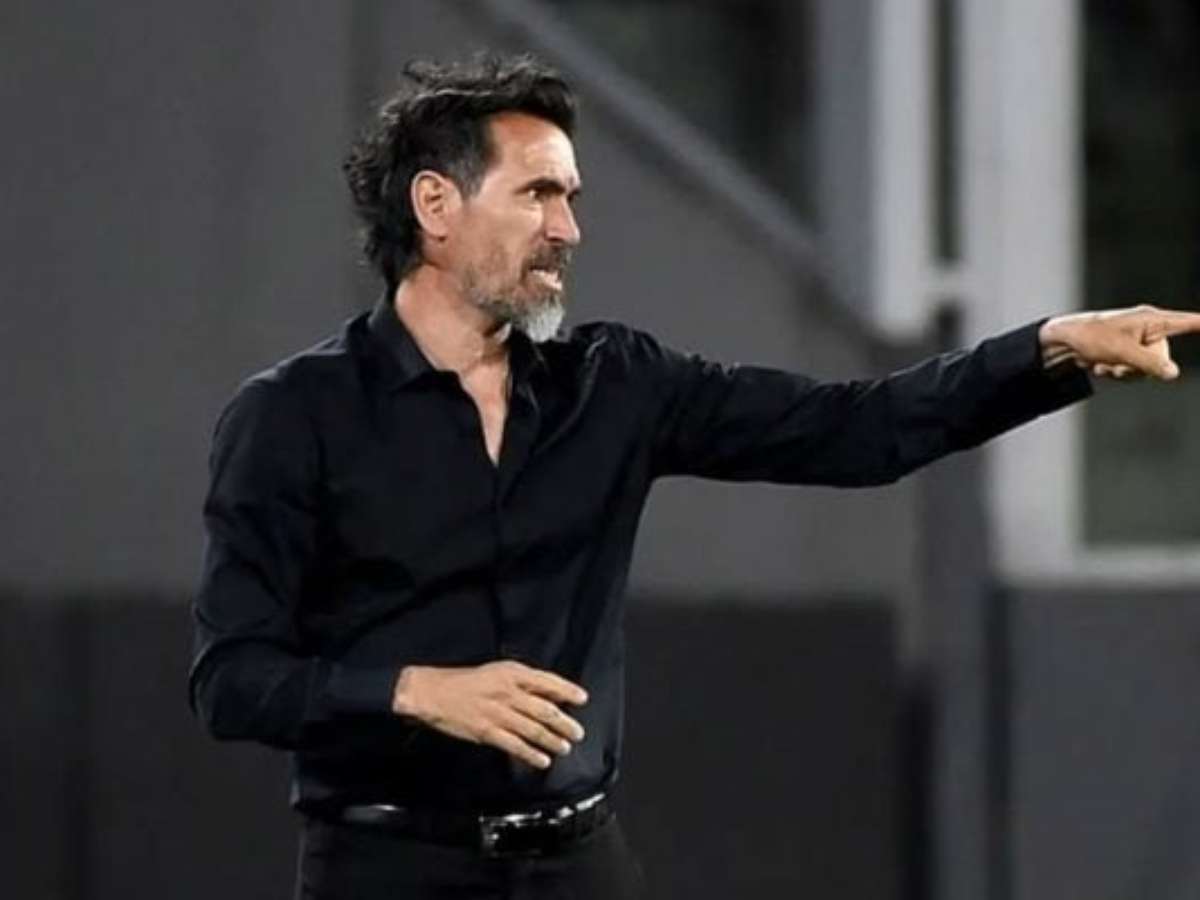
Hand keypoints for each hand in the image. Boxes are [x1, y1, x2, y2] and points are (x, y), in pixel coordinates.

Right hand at [391, 660, 587, 768]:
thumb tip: (545, 693)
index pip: (546, 681)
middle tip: (578, 732)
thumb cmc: (462, 681)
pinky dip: (531, 754)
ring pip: (533, 729)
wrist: (431, 693)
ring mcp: (498, 713)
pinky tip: (542, 761)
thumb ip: (519, 681)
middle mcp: (508, 692)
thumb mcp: (494, 671)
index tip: (582, 699)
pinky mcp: (487, 732)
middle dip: (564, 722)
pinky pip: (515, 745)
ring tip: (565, 747)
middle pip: (544, 709)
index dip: (567, 690)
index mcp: (510, 673)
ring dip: (552, 740)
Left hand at [1039, 304, 1199, 379]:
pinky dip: (1115, 373)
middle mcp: (1148, 330)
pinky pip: (1132, 373)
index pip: (1188, 322)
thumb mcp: (1121, 352)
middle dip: (1139, 367)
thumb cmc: (1091, 336)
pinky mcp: (1127, 354)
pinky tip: (1100, 365)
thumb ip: (1149, 363)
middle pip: (1162, 359)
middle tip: (1117, 362)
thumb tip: (1172, 373)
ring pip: (1146, 370)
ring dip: (1124, 372)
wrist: (1064, 342)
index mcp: (1151, 320)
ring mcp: (1138, 343)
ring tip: (1105, 362)